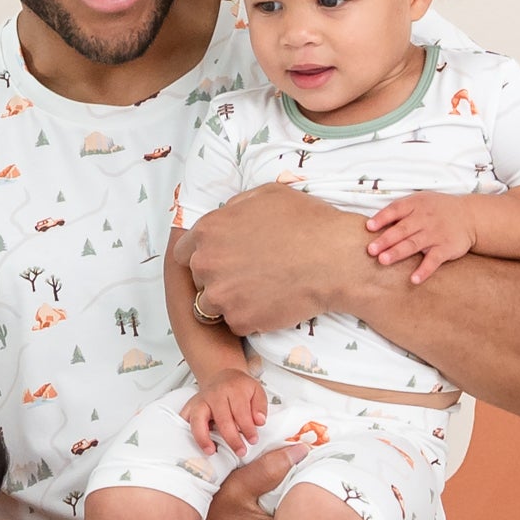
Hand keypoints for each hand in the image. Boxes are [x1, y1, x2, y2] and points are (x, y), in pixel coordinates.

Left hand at [181, 180, 370, 338]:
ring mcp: (221, 295)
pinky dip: (249, 318)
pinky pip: (235, 323)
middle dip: (217, 278)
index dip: (201, 256)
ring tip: (259, 291)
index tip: (218, 261)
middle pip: (198, 279)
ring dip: (229, 301)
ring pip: (210, 305)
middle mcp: (207, 263)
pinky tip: (271, 303)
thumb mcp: (267, 195)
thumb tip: (225, 215)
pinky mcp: (239, 320)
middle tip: (248, 275)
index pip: (182, 252)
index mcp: (209, 230)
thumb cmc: (308, 223)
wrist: (336, 260)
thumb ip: (235, 207)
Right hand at [181, 369, 271, 454]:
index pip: (241, 412)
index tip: (253, 440)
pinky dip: (185, 431)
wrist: (223, 376)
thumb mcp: (256, 391)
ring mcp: (200, 401)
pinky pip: (184, 419)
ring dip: (203, 437)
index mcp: (233, 390)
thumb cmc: (238, 387)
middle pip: (222, 419)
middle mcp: (215, 395)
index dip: (248, 428)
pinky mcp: (190, 406)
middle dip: (231, 439)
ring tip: (211, 450)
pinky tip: (191, 442)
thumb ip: (260, 407)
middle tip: (240, 451)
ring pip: (198, 419)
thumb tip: (259, 421)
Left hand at [367, 191, 477, 282]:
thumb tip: (372, 225)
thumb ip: (400, 211)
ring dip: (398, 253)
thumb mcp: (420, 201)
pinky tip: (414, 279)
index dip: (382, 218)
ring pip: (414, 244)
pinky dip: (424, 270)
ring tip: (383, 260)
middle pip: (402, 230)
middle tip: (371, 250)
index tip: (369, 227)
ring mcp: (435, 234)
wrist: (470, 216)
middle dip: (386, 240)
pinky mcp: (446, 248)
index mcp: (416, 205)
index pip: (396, 210)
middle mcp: (424, 219)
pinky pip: (434, 260)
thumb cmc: (438, 210)